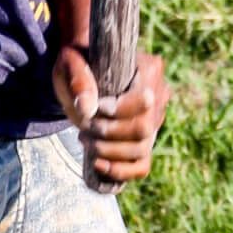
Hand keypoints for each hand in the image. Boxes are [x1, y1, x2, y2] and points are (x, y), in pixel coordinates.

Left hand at [51, 43, 168, 182]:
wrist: (81, 74)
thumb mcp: (72, 61)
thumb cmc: (78, 62)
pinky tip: (98, 164)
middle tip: (85, 126)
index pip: (145, 100)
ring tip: (85, 139)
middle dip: (109, 133)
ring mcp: (154, 121)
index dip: (118, 111)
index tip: (94, 109)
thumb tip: (88, 109)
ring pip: (142, 149)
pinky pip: (142, 166)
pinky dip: (121, 171)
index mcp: (149, 69)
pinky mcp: (144, 141)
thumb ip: (79, 79)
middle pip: (144, 129)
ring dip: (109, 151)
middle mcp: (160, 95)